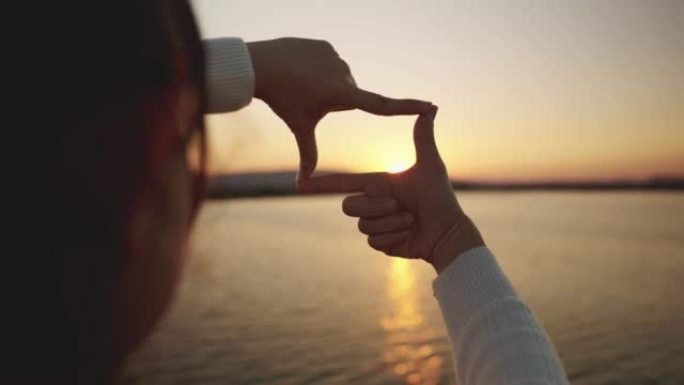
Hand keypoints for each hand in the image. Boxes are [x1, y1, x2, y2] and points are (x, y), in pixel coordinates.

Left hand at [246, 38, 432, 177]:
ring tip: (303, 84)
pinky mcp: (326, 45)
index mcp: (341, 95)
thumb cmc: (282, 100)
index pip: (381, 105)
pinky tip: (301, 69)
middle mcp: (344, 74)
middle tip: (309, 98)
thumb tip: (302, 182)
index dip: (407, 108)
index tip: (430, 106)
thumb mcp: (299, 126)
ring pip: (339, 78)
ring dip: (326, 84)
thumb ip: (308, 153)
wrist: (260, 66)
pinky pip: (329, 62)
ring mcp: (335, 57)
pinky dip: (318, 68)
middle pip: (349, 94)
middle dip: (334, 100)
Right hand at [298, 108, 484, 272]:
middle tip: (397, 205)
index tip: (300, 182)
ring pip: (363, 226)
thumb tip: (431, 107)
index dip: (321, 183)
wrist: (447, 232)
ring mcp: (375, 225)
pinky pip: (374, 242)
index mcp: (377, 183)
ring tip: (410, 219)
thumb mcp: (430, 165)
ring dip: (390, 223)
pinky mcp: (381, 243)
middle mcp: (372, 203)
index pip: (342, 182)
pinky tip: (408, 234)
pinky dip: (393, 237)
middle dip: (374, 207)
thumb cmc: (441, 197)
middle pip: (348, 206)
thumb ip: (423, 138)